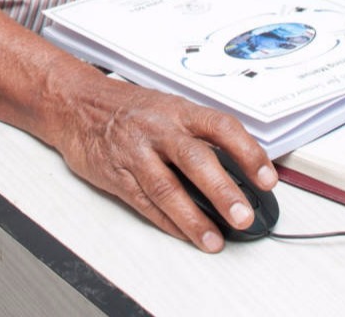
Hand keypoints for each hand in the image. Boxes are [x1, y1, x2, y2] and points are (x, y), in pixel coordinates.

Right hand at [47, 73, 275, 251]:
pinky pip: (144, 202)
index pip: (221, 127)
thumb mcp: (170, 109)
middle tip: (244, 216)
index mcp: (179, 111)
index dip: (248, 152)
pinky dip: (166, 222)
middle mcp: (159, 129)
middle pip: (196, 160)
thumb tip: (242, 167)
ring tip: (214, 239)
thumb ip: (201, 136)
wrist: (77, 105)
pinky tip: (183, 233)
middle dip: (222, 191)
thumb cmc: (130, 109)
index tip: (267, 178)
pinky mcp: (116, 174)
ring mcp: (136, 152)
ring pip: (167, 188)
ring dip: (193, 218)